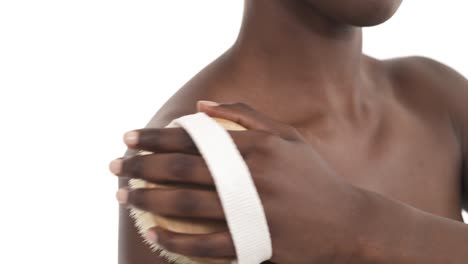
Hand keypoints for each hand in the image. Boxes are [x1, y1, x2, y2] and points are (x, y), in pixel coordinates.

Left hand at [109, 101, 365, 262]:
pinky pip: (205, 244)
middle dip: (141, 166)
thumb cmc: (313, 177)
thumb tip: (202, 104)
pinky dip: (176, 240)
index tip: (128, 138)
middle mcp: (251, 177)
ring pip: (186, 205)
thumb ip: (246, 115)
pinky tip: (155, 233)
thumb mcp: (287, 137)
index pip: (194, 138)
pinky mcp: (254, 243)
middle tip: (115, 166)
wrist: (348, 223)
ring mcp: (252, 212)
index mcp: (257, 147)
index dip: (156, 137)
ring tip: (123, 196)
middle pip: (183, 169)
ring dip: (148, 200)